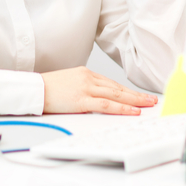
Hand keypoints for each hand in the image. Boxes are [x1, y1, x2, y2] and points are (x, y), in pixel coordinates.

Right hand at [41, 66, 157, 114]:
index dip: (127, 91)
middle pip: (118, 88)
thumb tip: (95, 101)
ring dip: (134, 100)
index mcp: (86, 73)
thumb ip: (84, 89)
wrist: (33, 89)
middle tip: (151, 99)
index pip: (112, 83)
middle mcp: (88, 78)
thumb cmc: (48, 88)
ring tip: (147, 105)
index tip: (138, 95)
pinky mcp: (81, 99)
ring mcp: (86, 88)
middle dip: (136, 95)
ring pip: (116, 95)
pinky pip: (106, 104)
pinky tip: (132, 111)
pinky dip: (122, 108)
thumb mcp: (69, 83)